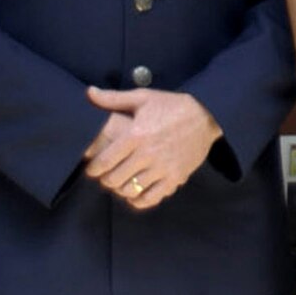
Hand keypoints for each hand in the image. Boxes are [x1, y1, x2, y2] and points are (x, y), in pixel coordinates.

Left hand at [83, 87, 221, 209]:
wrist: (206, 116)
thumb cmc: (171, 106)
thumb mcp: (142, 98)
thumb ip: (113, 99)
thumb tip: (89, 93)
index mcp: (136, 135)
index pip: (105, 161)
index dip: (93, 169)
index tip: (92, 169)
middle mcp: (147, 154)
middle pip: (115, 179)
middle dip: (105, 180)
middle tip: (106, 176)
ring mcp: (162, 168)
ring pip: (131, 190)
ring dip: (120, 189)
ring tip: (120, 183)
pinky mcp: (175, 178)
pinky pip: (152, 198)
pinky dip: (139, 200)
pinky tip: (136, 194)